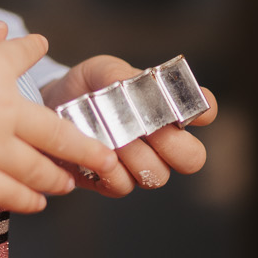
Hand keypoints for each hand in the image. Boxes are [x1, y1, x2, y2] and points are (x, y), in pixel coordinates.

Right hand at [0, 21, 127, 213]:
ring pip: (39, 169)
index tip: (42, 49)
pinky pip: (10, 195)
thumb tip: (2, 31)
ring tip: (69, 183)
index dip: (35, 51)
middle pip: (57, 133)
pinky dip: (29, 201)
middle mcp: (4, 111)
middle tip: (105, 156)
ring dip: (59, 177)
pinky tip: (39, 203)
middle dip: (87, 146)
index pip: (25, 57)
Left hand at [40, 57, 216, 195]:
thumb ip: (121, 76)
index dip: (202, 110)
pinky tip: (100, 156)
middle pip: (193, 158)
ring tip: (116, 139)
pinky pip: (124, 185)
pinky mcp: (113, 182)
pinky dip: (111, 171)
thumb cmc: (89, 86)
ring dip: (137, 156)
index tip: (188, 110)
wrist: (54, 106)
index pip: (204, 110)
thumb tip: (131, 86)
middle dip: (176, 147)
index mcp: (169, 110)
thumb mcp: (103, 71)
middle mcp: (163, 142)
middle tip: (152, 131)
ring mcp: (141, 166)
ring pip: (158, 174)